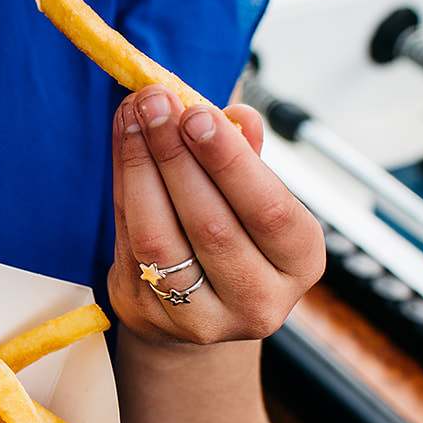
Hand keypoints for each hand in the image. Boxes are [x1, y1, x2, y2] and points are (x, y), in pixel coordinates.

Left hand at [108, 84, 323, 346]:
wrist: (198, 305)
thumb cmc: (233, 233)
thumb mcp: (252, 196)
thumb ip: (246, 157)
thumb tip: (238, 114)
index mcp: (300, 263)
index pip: (270, 212)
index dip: (230, 162)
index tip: (197, 112)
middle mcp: (259, 301)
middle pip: (212, 226)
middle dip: (177, 155)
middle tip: (155, 103)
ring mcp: (203, 320)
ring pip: (162, 239)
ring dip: (141, 168)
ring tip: (133, 118)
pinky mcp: (152, 317)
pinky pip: (130, 246)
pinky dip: (123, 190)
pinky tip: (123, 146)